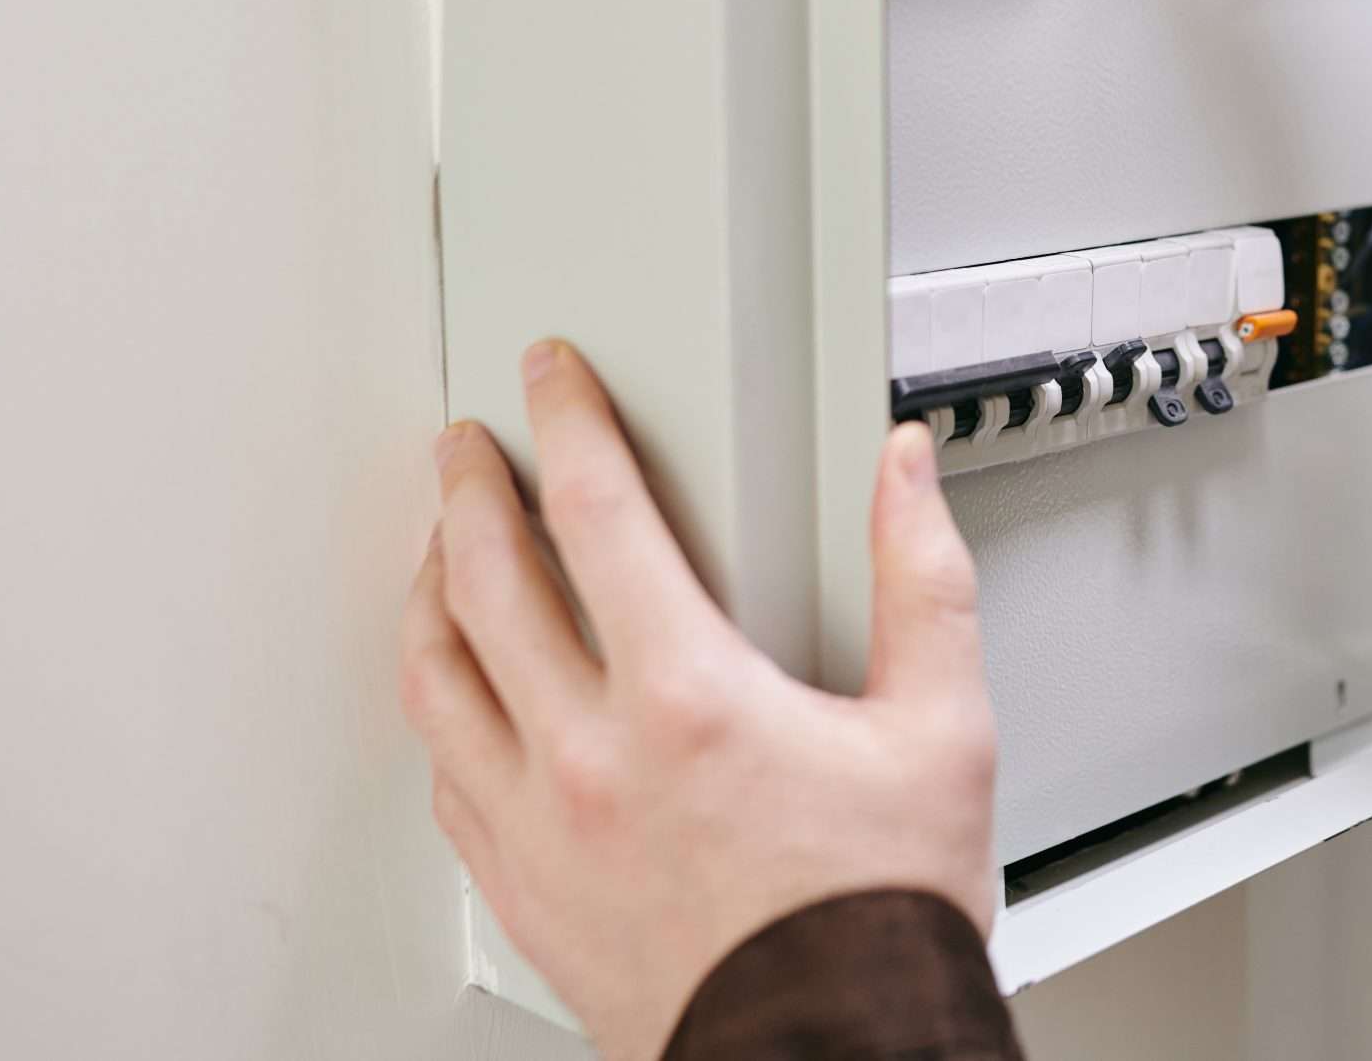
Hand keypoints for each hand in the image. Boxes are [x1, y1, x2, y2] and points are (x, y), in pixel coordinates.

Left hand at [399, 341, 995, 1060]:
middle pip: (484, 580)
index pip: (594, 510)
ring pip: (435, 680)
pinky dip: (438, 710)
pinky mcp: (524, 895)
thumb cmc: (880, 916)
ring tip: (438, 552)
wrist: (834, 1053)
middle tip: (470, 447)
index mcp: (687, 698)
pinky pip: (444, 780)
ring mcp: (541, 831)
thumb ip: (923, 578)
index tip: (551, 378)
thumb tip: (904, 472)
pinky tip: (454, 695)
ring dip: (429, 592)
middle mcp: (590, 758)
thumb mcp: (942, 728)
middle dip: (468, 491)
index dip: (565, 421)